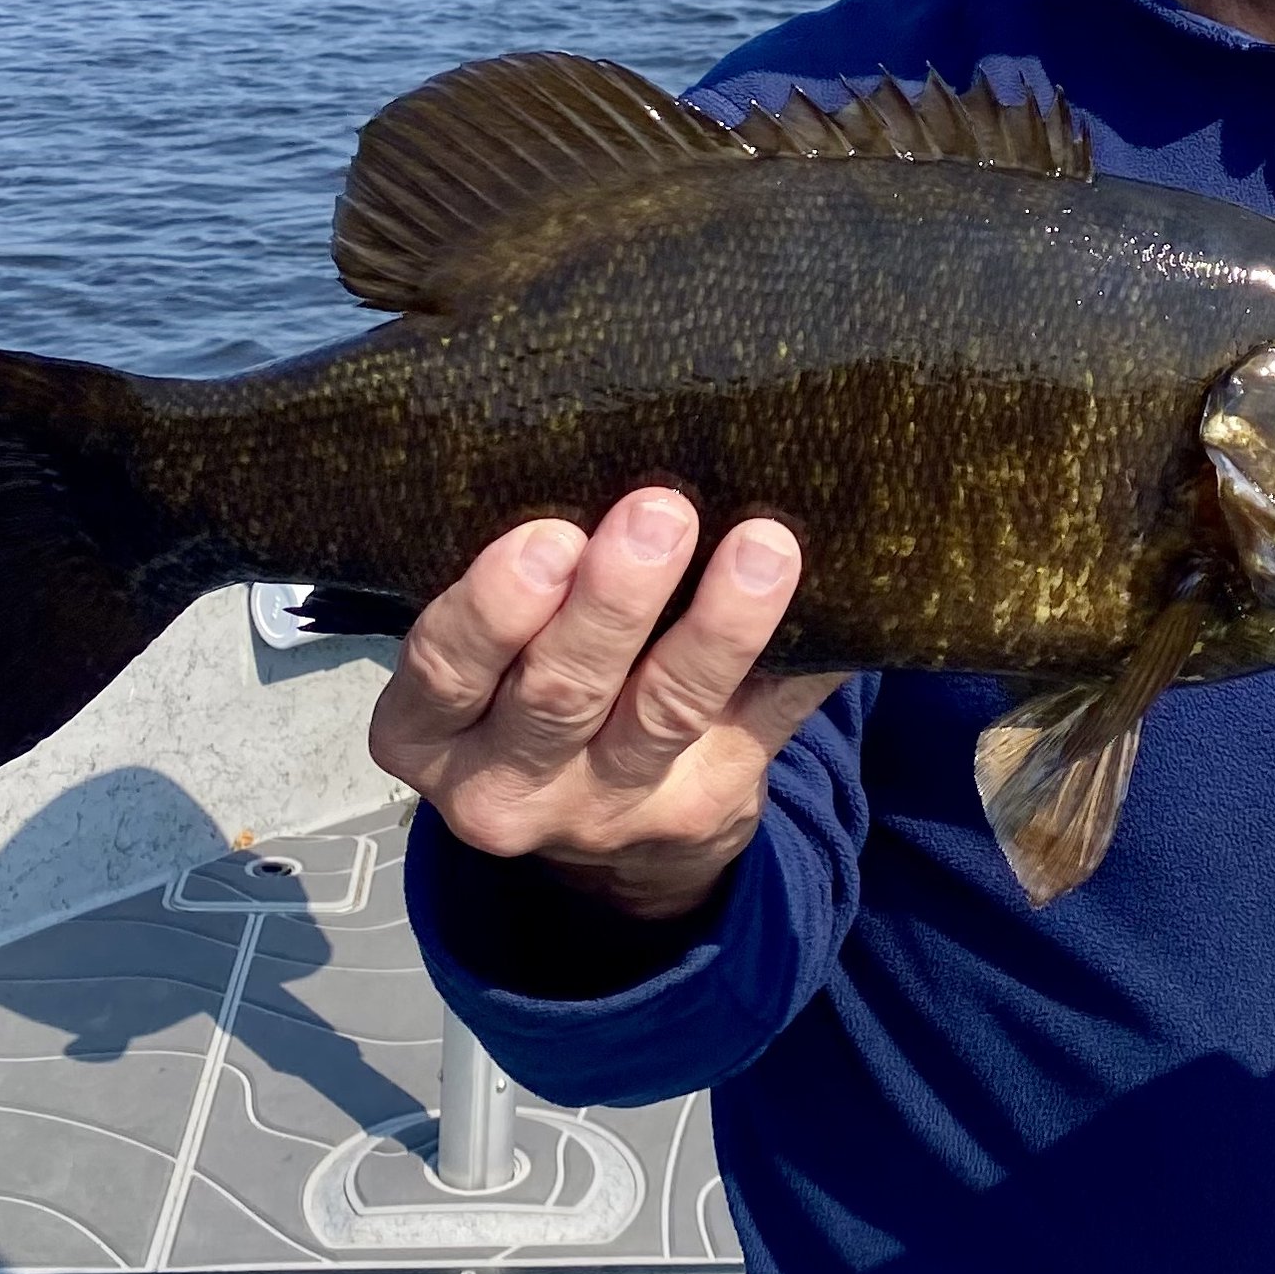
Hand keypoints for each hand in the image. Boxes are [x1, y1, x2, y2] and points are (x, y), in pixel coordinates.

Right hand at [369, 491, 846, 920]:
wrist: (610, 834)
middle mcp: (509, 786)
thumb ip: (515, 583)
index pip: (445, 672)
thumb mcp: (482, 662)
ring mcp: (610, 809)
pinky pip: (765, 722)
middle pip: (561, 691)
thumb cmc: (531, 688)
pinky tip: (844, 608)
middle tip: (661, 513)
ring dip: (721, 625)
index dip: (495, 608)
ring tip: (763, 548)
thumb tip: (598, 439)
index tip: (550, 535)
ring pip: (668, 710)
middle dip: (614, 601)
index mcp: (431, 734)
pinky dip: (802, 660)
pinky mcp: (705, 809)